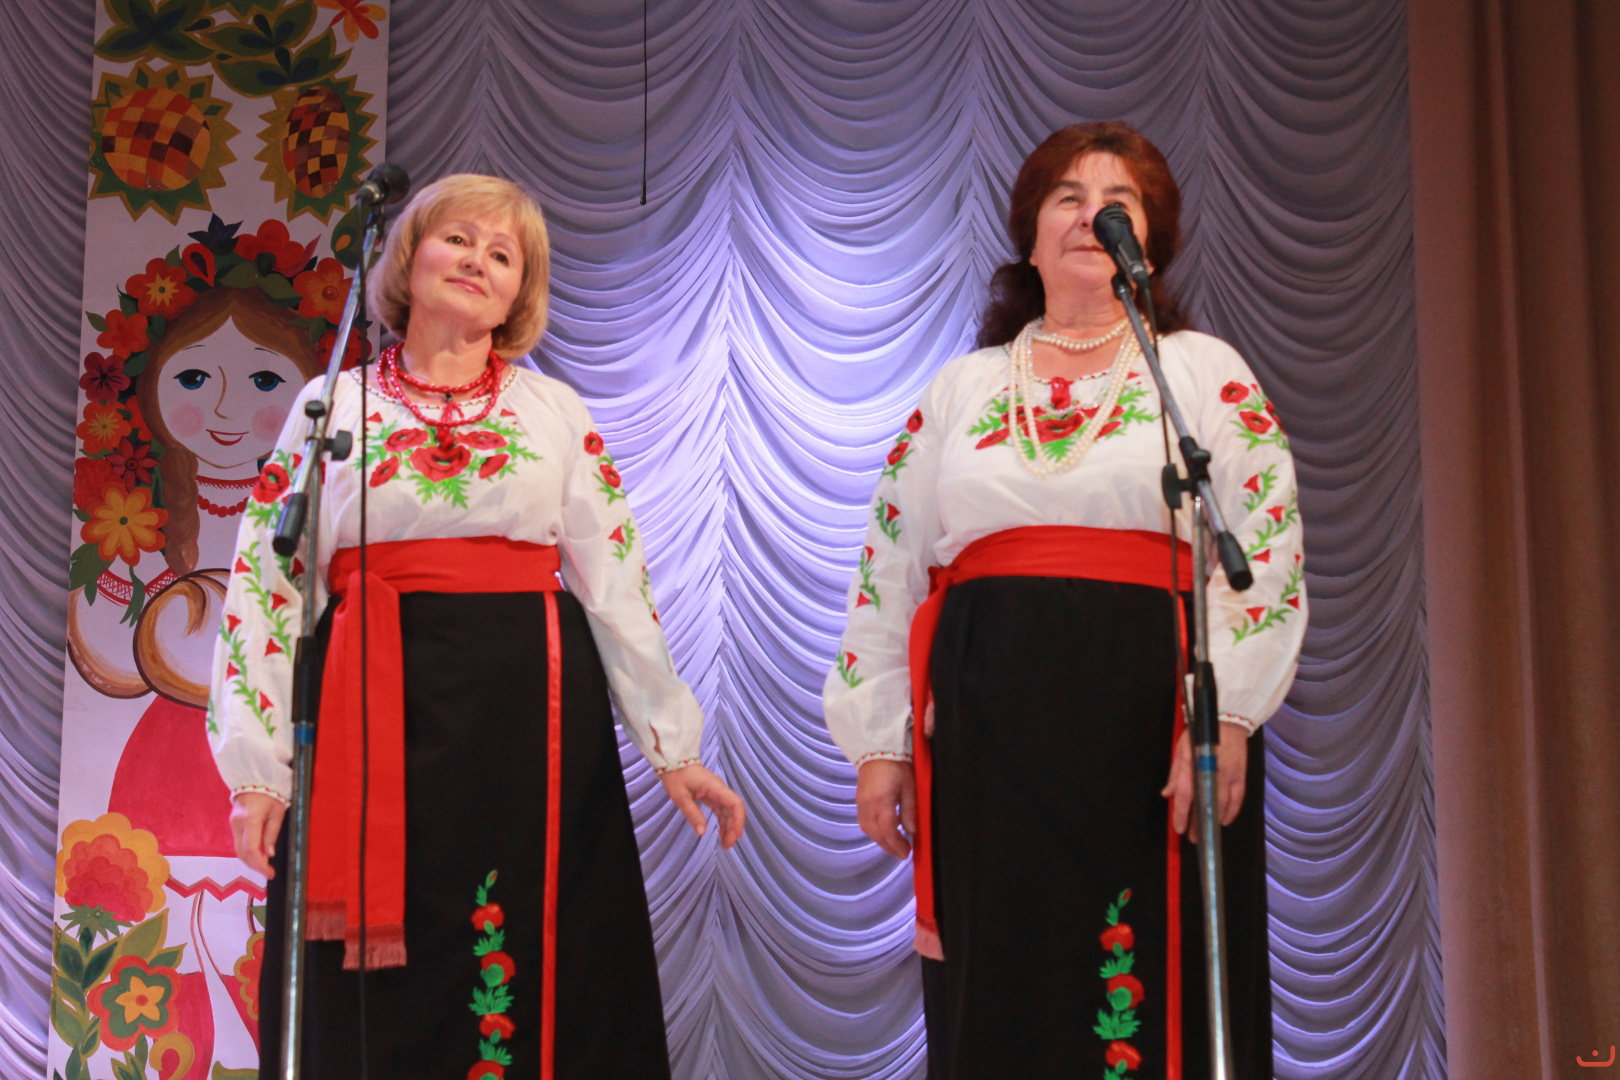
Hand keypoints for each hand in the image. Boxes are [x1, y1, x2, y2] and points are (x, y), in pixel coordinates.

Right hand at [230, 792, 286, 877]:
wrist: (254, 778)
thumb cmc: (271, 792)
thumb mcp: (278, 811)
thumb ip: (272, 833)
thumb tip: (269, 854)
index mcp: (250, 820)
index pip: (252, 849)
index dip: (260, 865)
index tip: (270, 873)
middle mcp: (238, 824)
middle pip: (242, 853)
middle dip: (255, 866)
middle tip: (268, 873)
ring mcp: (233, 824)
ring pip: (238, 850)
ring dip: (250, 861)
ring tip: (264, 867)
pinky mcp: (233, 824)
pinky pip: (238, 843)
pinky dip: (247, 852)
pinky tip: (258, 856)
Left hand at [660, 764, 746, 847]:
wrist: (672, 761)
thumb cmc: (676, 777)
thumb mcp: (681, 797)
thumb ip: (693, 814)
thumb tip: (702, 833)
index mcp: (716, 788)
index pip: (735, 803)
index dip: (738, 820)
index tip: (735, 835)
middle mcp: (720, 790)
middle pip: (734, 809)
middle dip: (734, 828)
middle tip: (727, 845)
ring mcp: (717, 792)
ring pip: (729, 811)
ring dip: (729, 827)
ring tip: (725, 844)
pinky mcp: (712, 795)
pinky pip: (722, 810)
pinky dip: (723, 822)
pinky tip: (721, 833)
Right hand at [856, 758, 915, 858]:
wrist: (877, 748)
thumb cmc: (897, 765)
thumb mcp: (910, 786)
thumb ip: (910, 810)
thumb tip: (912, 831)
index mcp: (881, 801)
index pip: (887, 830)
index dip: (896, 844)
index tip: (906, 853)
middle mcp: (867, 805)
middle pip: (875, 833)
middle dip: (889, 846)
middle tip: (902, 852)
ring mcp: (860, 803)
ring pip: (867, 829)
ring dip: (880, 840)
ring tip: (894, 844)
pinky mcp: (858, 800)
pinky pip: (863, 822)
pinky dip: (874, 831)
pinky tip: (883, 832)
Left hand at [1160, 721, 1249, 841]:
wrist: (1228, 720)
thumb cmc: (1200, 735)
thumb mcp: (1182, 749)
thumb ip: (1176, 774)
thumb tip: (1168, 795)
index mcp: (1193, 765)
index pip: (1186, 795)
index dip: (1182, 814)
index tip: (1179, 829)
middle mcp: (1212, 773)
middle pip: (1205, 804)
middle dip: (1199, 823)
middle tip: (1194, 838)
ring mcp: (1229, 775)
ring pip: (1223, 805)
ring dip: (1214, 820)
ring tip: (1207, 832)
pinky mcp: (1241, 776)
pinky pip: (1238, 799)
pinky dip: (1232, 812)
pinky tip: (1225, 821)